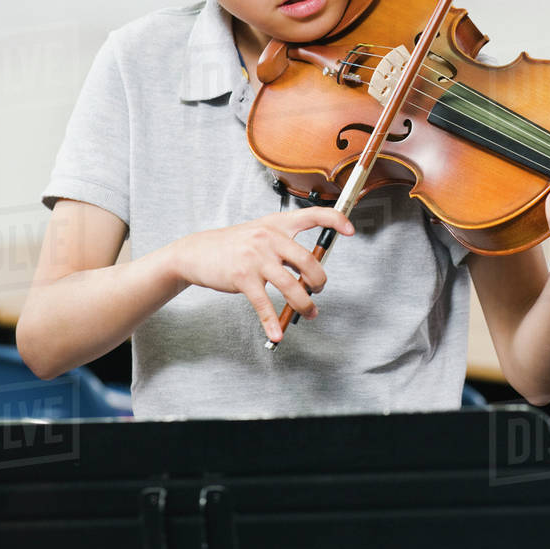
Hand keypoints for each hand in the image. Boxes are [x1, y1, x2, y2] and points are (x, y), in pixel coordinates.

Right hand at [170, 207, 353, 342]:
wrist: (198, 251)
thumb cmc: (235, 245)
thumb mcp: (262, 234)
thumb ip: (286, 245)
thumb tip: (312, 268)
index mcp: (277, 224)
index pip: (313, 215)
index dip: (335, 220)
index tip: (351, 230)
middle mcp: (269, 237)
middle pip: (307, 261)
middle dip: (319, 281)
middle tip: (319, 290)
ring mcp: (256, 257)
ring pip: (291, 286)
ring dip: (304, 304)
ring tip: (310, 313)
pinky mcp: (242, 277)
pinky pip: (263, 304)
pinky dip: (272, 322)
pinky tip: (277, 334)